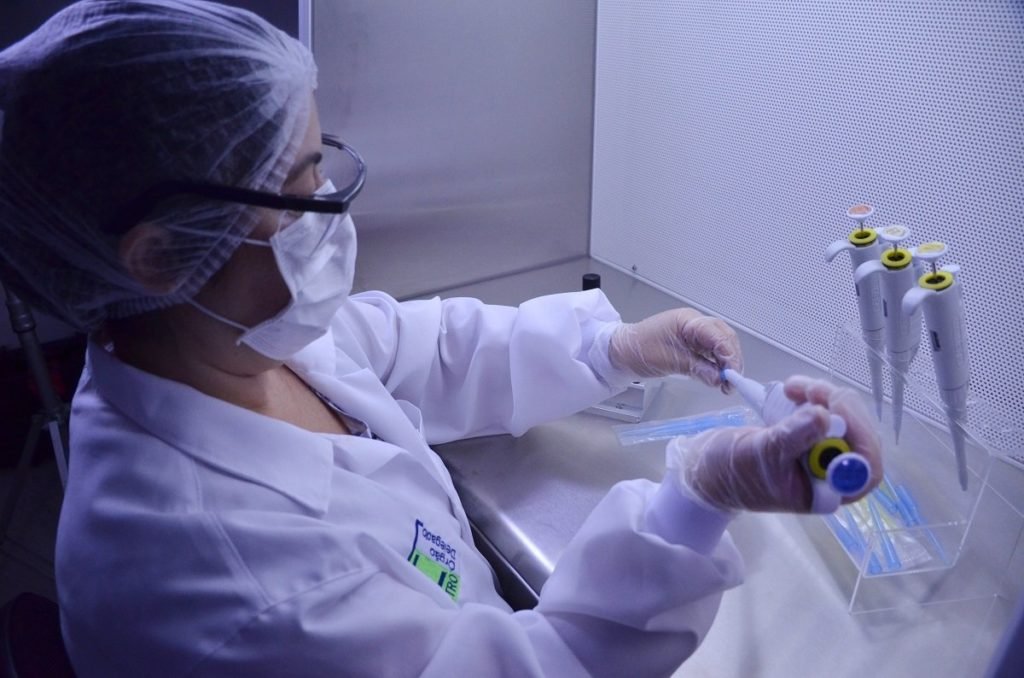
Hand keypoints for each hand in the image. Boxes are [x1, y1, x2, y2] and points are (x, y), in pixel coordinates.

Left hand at [608, 308, 741, 391]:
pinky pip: (712, 353)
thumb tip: (719, 379)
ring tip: (727, 384)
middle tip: (733, 381)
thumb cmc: (639, 350)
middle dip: (732, 359)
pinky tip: (719, 379)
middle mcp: (695, 324)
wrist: (622, 350)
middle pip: (725, 337)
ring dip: (727, 364)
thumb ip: (696, 368)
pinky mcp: (693, 344)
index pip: (717, 334)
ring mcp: (695, 333)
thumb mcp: (668, 361)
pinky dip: (718, 366)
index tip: (733, 374)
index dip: (729, 354)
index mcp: (688, 321)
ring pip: (721, 345)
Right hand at [668, 376, 881, 512]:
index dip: (859, 436)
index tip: (835, 410)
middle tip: (812, 390)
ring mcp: (821, 452)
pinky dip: (814, 395)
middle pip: (858, 437)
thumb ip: (793, 437)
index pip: (864, 468)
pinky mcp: (810, 434)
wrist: (709, 468)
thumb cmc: (733, 472)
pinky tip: (794, 390)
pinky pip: (826, 411)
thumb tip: (825, 416)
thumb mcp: (761, 454)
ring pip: (844, 418)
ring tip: (795, 387)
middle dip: (839, 408)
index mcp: (826, 491)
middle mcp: (831, 473)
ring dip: (824, 396)